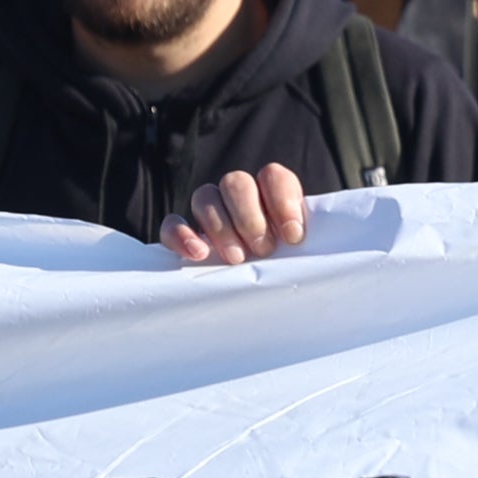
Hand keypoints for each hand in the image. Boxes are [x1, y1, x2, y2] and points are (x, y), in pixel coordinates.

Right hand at [157, 165, 309, 267]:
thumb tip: (305, 243)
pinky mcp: (183, 233)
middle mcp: (240, 196)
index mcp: (272, 193)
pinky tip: (198, 255)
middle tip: (263, 250)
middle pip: (236, 183)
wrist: (263, 301)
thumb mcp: (302, 254)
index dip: (282, 200)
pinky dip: (181, 235)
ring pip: (204, 196)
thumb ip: (305, 242)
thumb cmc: (288, 267)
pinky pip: (172, 223)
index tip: (293, 236)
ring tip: (237, 259)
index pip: (273, 176)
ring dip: (220, 227)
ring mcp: (209, 212)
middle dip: (250, 217)